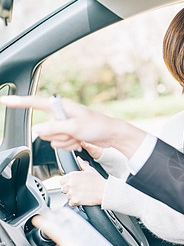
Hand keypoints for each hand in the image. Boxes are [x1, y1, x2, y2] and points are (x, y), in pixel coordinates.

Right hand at [0, 95, 145, 157]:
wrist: (111, 135)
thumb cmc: (97, 126)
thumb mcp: (74, 127)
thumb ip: (53, 129)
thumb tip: (37, 131)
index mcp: (60, 107)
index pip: (34, 103)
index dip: (18, 102)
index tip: (4, 100)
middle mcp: (60, 115)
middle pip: (44, 130)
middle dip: (59, 136)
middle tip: (74, 133)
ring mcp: (64, 125)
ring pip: (52, 140)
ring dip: (66, 142)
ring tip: (79, 137)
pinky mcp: (68, 133)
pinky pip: (60, 145)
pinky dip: (70, 145)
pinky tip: (80, 141)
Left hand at [60, 157, 106, 205]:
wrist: (104, 191)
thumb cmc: (98, 181)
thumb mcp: (90, 170)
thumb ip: (82, 164)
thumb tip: (78, 159)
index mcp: (73, 175)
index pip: (61, 180)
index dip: (66, 182)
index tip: (72, 183)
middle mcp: (71, 184)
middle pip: (63, 189)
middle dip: (69, 189)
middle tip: (78, 189)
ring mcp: (72, 193)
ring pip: (67, 196)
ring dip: (72, 196)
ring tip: (81, 193)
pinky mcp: (75, 200)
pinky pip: (71, 202)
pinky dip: (75, 202)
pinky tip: (82, 198)